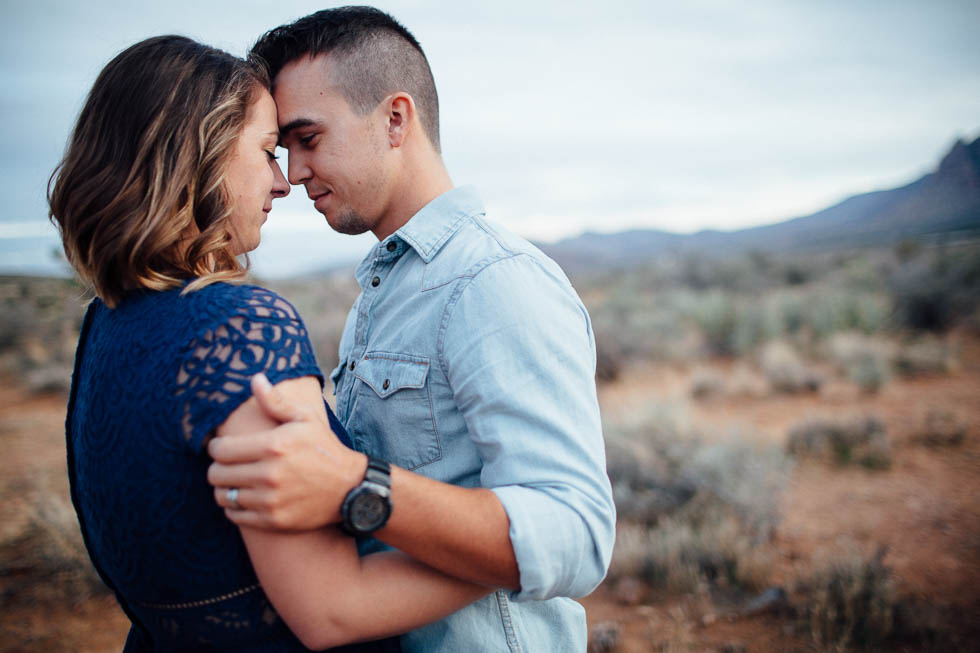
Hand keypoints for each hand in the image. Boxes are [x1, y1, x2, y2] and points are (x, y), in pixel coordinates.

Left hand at [208, 374, 366, 530]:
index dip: (215, 447)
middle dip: (216, 468)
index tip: (220, 447)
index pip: (220, 450)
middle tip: (225, 465)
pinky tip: (243, 499)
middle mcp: (269, 474)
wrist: (350, 488)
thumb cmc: (325, 449)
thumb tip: (255, 379)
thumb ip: (276, 401)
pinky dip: (234, 508)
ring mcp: (271, 500)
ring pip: (223, 496)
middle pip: (216, 474)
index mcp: (273, 446)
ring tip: (233, 482)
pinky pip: (235, 515)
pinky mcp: (273, 520)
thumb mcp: (306, 418)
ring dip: (223, 489)